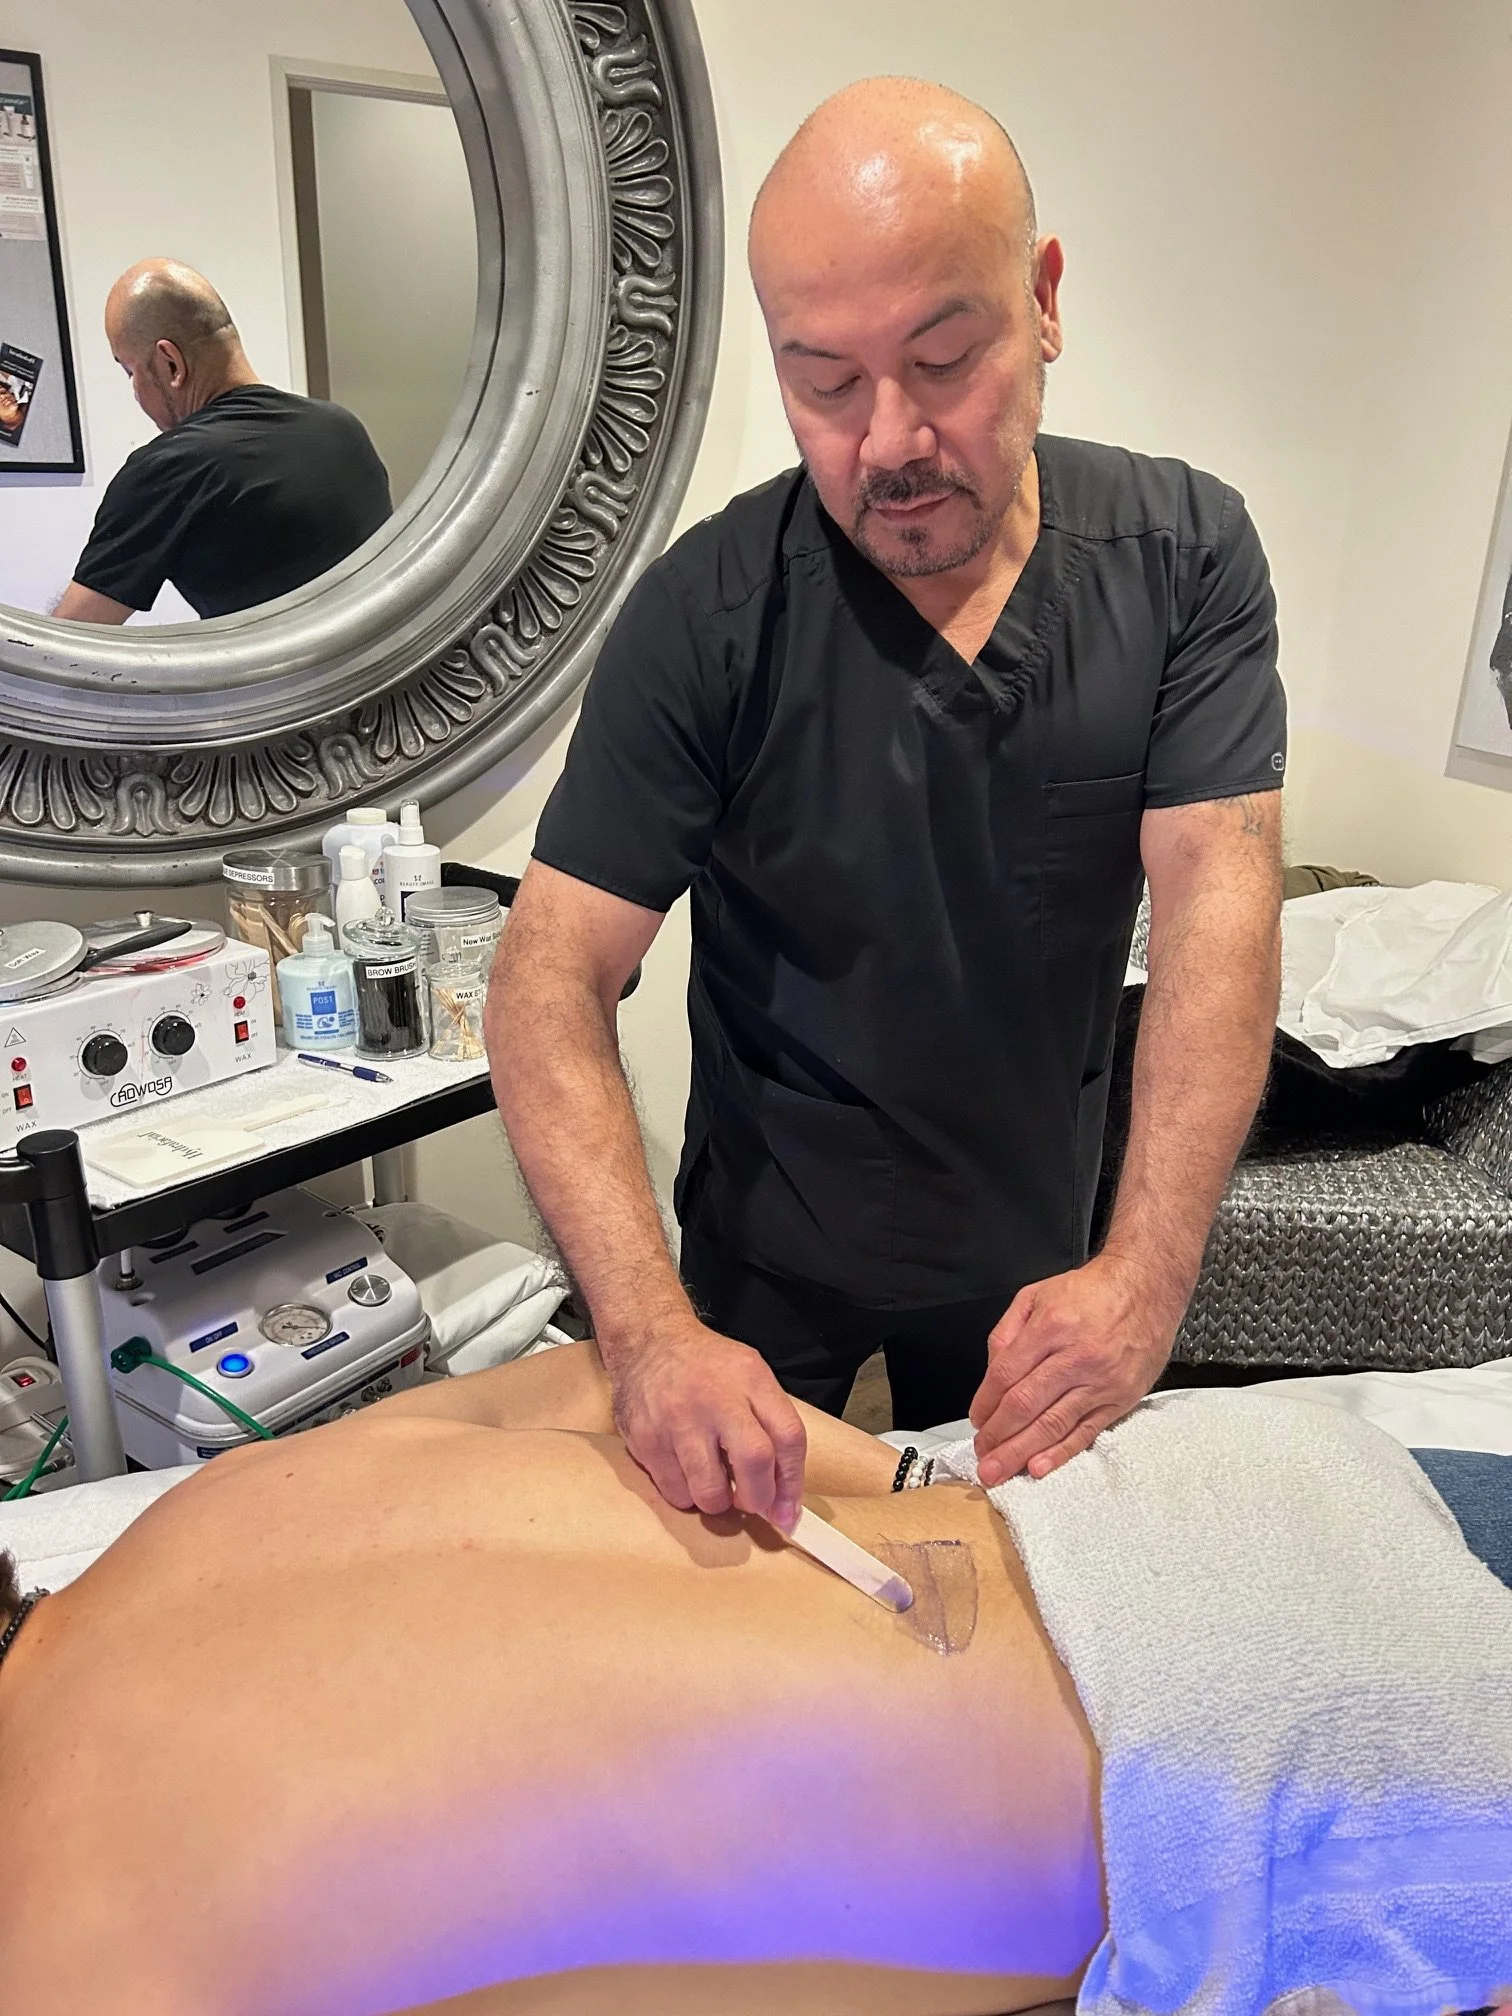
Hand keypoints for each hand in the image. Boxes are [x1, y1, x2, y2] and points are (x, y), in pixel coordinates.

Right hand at [605, 1319, 807, 1530]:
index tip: (788, 1509)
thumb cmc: (707, 1368)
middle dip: (758, 1498)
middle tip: (752, 1502)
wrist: (648, 1341)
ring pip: (710, 1491)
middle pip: (754, 1463)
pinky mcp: (646, 1439)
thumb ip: (771, 1428)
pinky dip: (687, 1494)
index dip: (792, 1482)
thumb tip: (783, 1500)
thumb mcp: (750, 1376)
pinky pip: (675, 1493)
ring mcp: (677, 1420)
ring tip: (714, 1482)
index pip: (789, 1436)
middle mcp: (716, 1398)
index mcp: (750, 1379)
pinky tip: (686, 1471)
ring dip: (718, 1502)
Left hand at [968, 1253, 1181, 1484]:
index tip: (976, 1420)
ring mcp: (1100, 1380)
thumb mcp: (1037, 1294)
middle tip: (981, 1455)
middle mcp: (1076, 1356)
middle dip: (998, 1436)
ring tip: (1000, 1470)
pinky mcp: (1120, 1398)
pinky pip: (1085, 1431)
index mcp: (1051, 1327)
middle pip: (1025, 1404)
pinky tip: (1039, 1467)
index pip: (1006, 1374)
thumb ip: (1007, 1332)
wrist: (1147, 1288)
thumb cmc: (1092, 1292)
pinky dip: (1061, 1452)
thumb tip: (991, 1373)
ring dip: (1021, 1451)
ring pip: (1053, 1424)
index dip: (986, 1403)